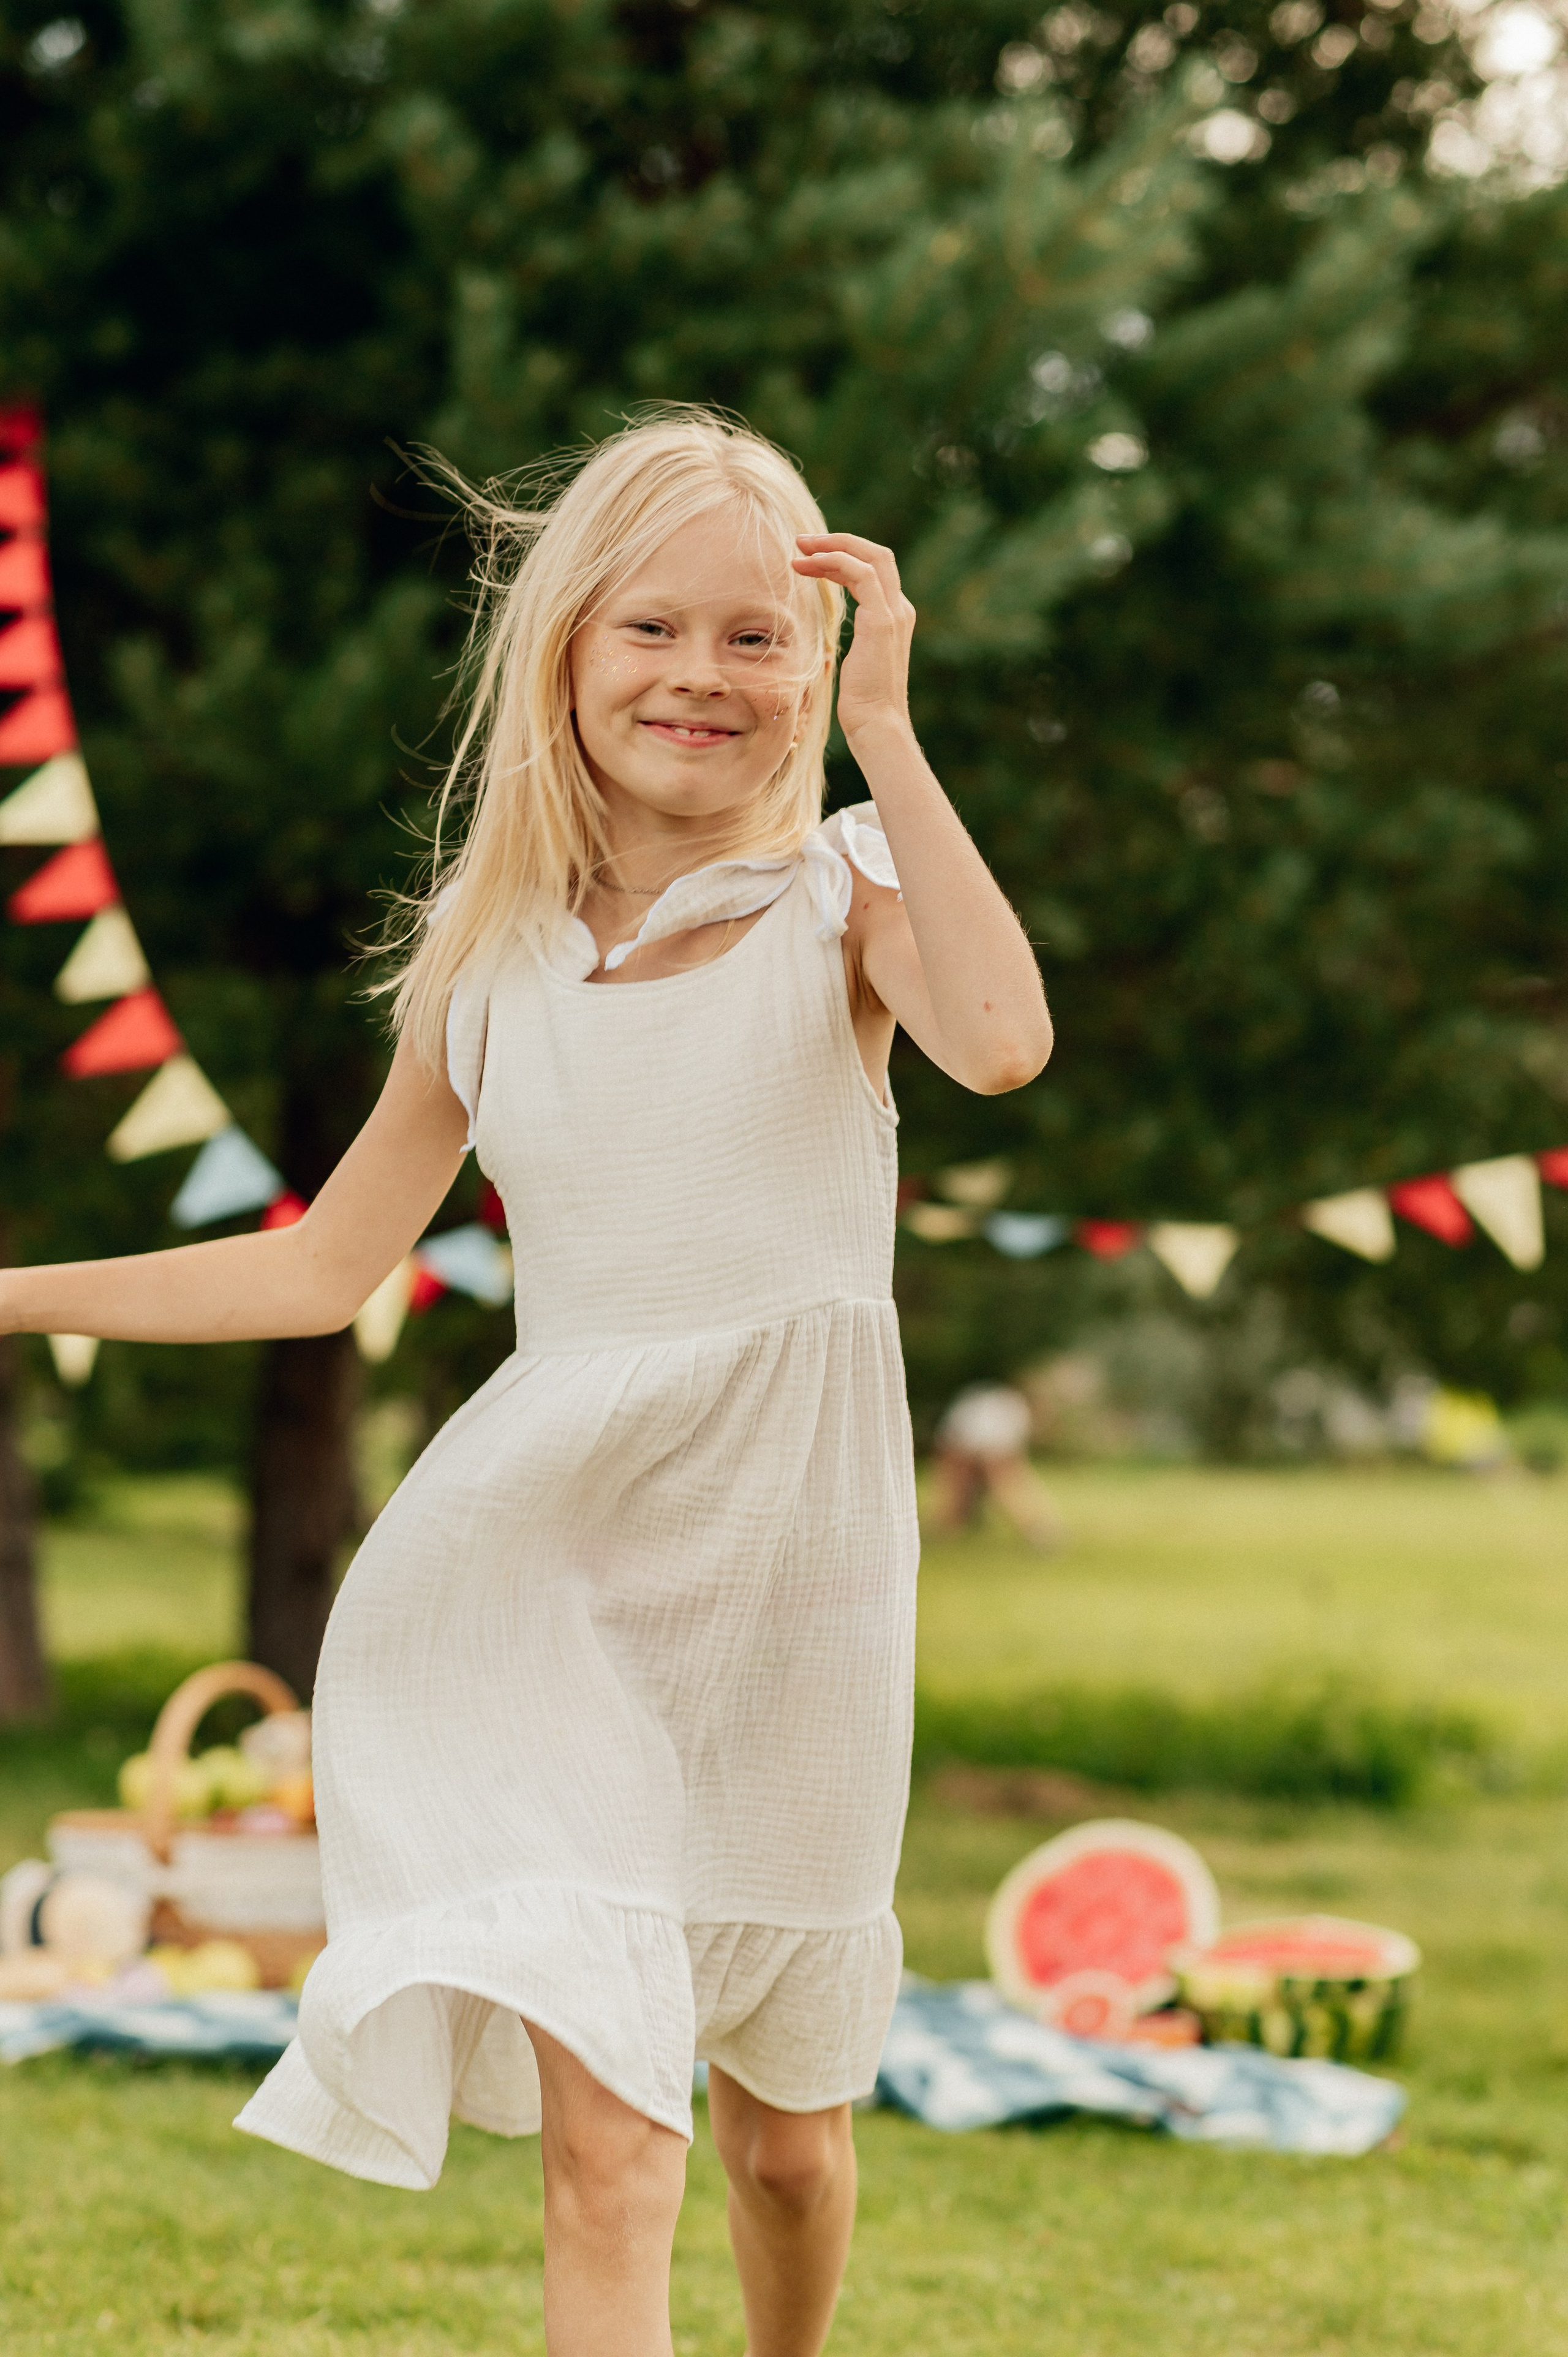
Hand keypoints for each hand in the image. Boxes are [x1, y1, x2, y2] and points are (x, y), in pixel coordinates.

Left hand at [792, 533, 915, 746]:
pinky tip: (810, 564)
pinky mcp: (882, 620)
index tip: (809, 558)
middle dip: (839, 542)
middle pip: (877, 555)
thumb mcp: (856, 664)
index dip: (842, 557)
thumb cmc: (862, 704)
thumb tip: (830, 642)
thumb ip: (854, 642)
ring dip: (832, 547)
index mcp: (894, 618)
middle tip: (802, 542)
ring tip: (799, 549)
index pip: (874, 571)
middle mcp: (899, 610)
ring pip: (870, 557)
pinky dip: (836, 561)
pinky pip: (861, 573)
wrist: (877, 725)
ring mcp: (894, 613)